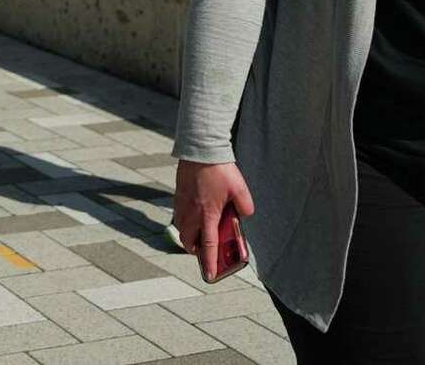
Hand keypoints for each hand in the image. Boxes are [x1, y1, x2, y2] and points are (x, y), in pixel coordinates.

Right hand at [174, 160, 254, 283]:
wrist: (200, 149)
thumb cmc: (220, 169)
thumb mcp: (240, 189)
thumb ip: (245, 206)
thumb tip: (245, 215)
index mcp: (208, 214)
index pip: (208, 245)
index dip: (209, 262)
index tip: (210, 275)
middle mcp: (192, 212)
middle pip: (188, 241)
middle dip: (195, 250)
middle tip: (204, 251)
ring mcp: (183, 203)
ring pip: (182, 229)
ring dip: (189, 236)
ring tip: (200, 234)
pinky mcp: (178, 195)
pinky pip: (179, 215)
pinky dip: (185, 221)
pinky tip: (195, 214)